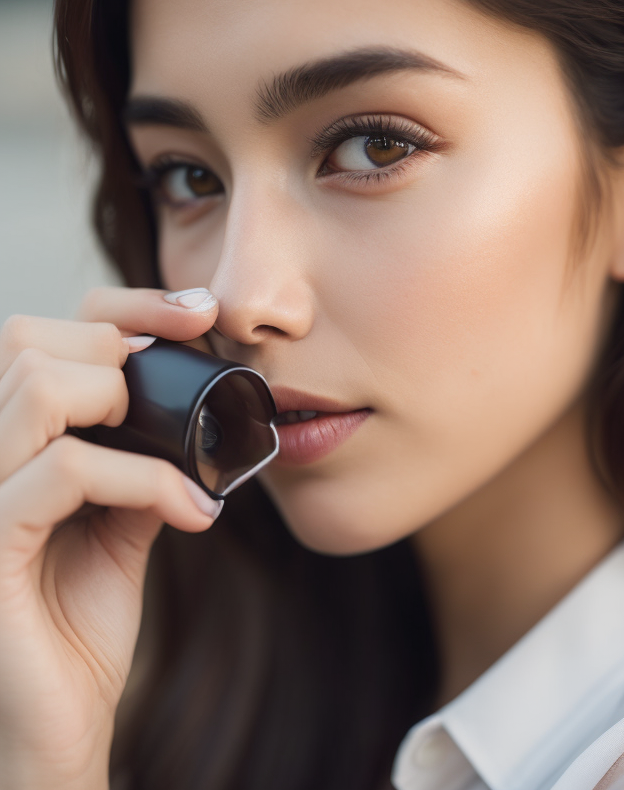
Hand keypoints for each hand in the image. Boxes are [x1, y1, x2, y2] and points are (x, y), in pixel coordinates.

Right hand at [0, 287, 219, 789]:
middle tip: (184, 402)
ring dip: (125, 408)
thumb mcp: (122, 521)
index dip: (123, 306)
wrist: (57, 724)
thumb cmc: (78, 621)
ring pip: (38, 388)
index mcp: (9, 442)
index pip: (46, 332)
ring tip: (177, 462)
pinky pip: (65, 470)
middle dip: (121, 347)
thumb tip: (194, 412)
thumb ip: (141, 460)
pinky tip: (194, 513)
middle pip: (29, 338)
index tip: (199, 312)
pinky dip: (146, 479)